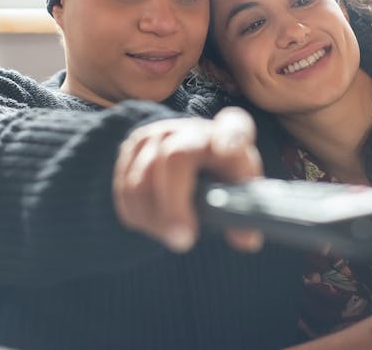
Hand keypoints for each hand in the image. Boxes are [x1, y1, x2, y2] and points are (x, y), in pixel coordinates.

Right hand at [113, 107, 263, 252]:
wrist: (192, 151)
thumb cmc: (222, 172)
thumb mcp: (240, 186)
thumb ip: (246, 210)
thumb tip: (247, 240)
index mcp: (224, 135)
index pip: (232, 128)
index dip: (231, 136)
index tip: (229, 149)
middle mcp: (187, 129)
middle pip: (171, 160)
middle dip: (173, 207)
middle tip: (183, 242)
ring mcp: (153, 135)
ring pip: (140, 180)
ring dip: (154, 218)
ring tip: (173, 239)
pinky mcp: (130, 150)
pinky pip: (124, 189)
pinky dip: (138, 215)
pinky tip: (156, 226)